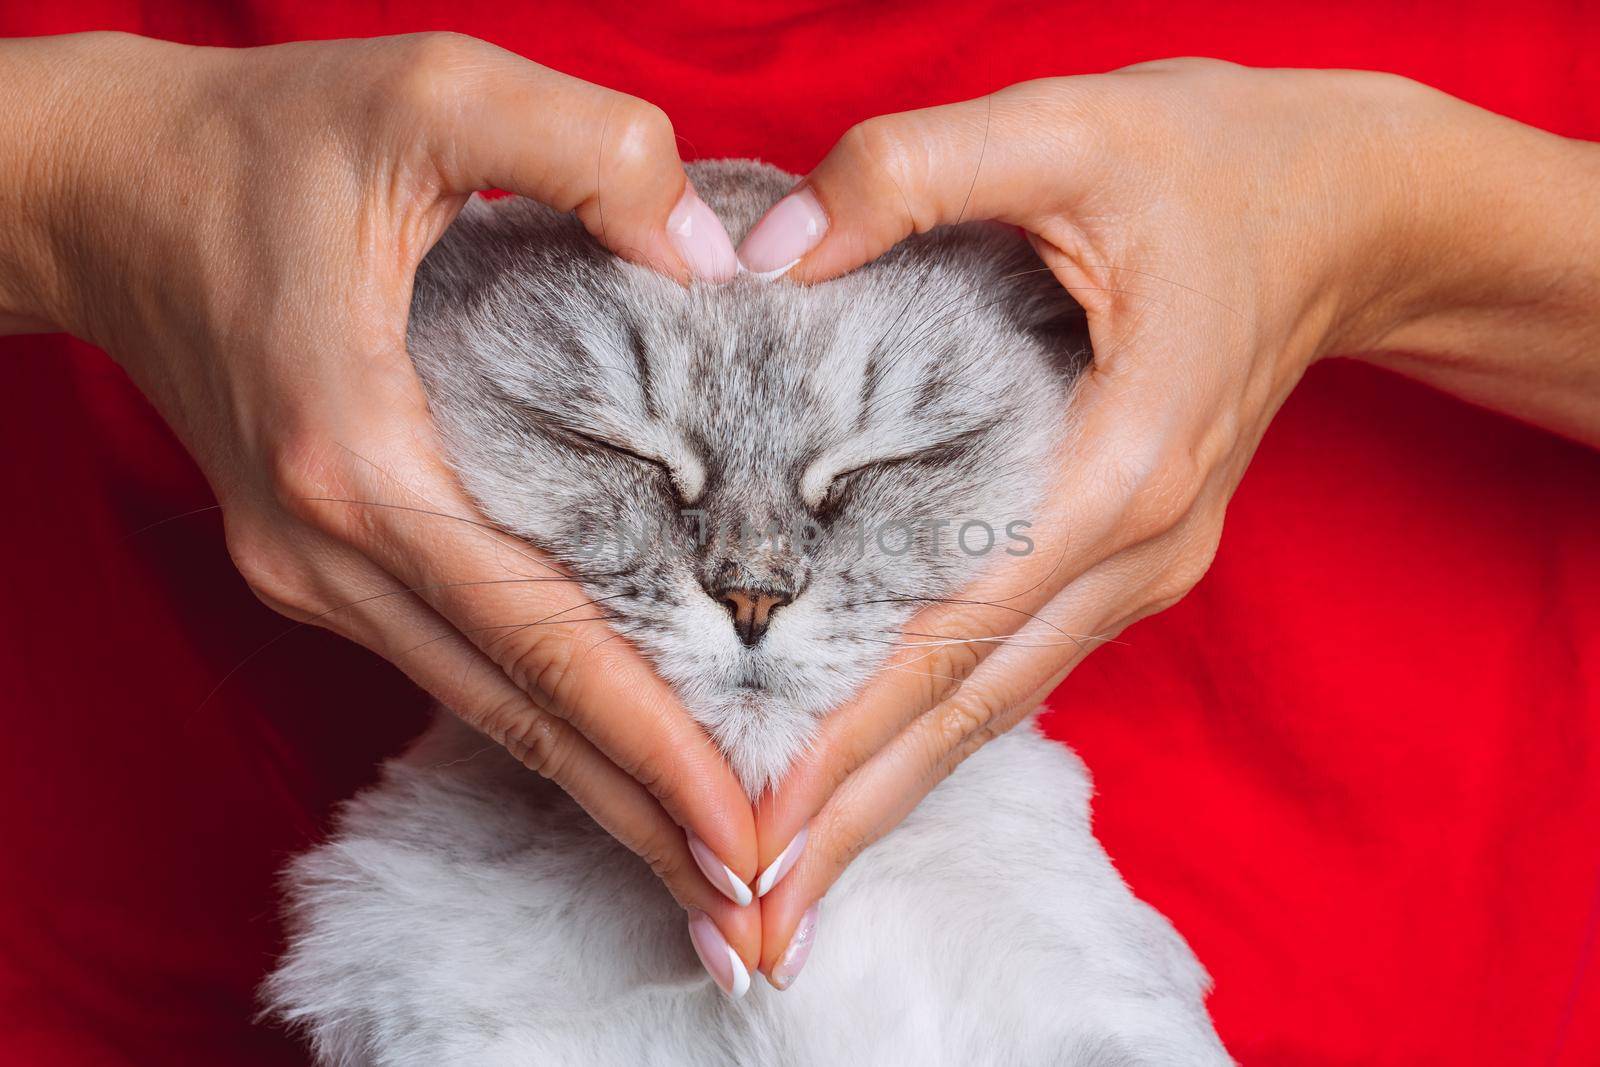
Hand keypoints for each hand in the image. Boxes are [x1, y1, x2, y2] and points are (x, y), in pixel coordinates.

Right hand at [0, 32, 764, 964]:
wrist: (105, 189)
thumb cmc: (258, 138)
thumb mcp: (429, 92)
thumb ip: (588, 150)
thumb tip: (718, 269)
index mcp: (359, 463)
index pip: (538, 643)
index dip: (651, 747)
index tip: (752, 832)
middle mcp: (333, 552)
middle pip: (517, 718)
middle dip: (642, 822)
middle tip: (757, 916)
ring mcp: (319, 572)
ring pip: (487, 709)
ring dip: (600, 792)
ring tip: (712, 869)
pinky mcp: (328, 559)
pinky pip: (460, 661)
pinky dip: (548, 724)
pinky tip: (620, 762)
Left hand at [736, 60, 1599, 981]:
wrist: (1344, 207)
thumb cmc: (1218, 164)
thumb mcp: (1066, 130)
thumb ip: (908, 176)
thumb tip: (763, 260)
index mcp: (1121, 464)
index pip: (956, 629)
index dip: (852, 733)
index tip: (758, 820)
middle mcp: (1135, 546)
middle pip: (973, 709)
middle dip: (858, 816)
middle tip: (750, 919)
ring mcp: (1138, 565)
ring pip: (993, 705)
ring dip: (890, 792)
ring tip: (785, 878)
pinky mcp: (1122, 555)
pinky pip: (1012, 662)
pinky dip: (933, 725)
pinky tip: (865, 767)